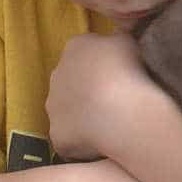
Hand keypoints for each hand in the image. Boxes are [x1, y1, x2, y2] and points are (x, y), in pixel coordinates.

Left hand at [46, 33, 161, 159]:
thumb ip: (116, 40)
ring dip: (84, 114)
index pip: (85, 52)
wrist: (120, 110)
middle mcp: (57, 74)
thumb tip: (114, 44)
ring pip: (68, 110)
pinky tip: (104, 141)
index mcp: (75, 47)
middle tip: (114, 97)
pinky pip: (71, 137)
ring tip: (111, 121)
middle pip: (72, 80)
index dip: (103, 64)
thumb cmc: (127, 70)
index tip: (119, 73)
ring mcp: (53, 106)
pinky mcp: (57, 134)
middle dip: (89, 88)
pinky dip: (85, 140)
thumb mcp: (128, 41)